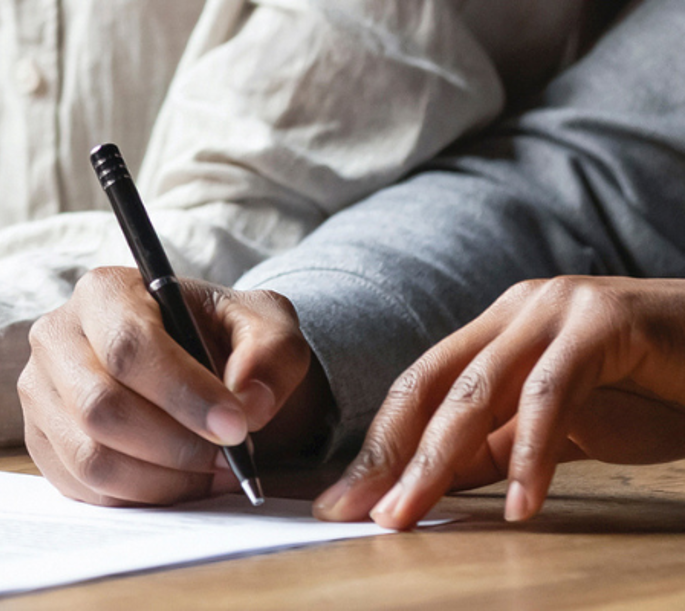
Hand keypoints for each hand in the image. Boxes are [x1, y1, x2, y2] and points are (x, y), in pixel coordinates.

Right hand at [18, 267, 325, 505]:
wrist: (196, 363)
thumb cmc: (223, 337)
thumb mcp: (266, 327)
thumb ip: (271, 354)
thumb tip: (248, 404)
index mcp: (105, 291)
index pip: (129, 348)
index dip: (184, 394)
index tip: (235, 428)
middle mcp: (57, 337)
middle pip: (102, 409)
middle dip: (175, 446)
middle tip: (229, 459)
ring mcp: (41, 393)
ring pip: (91, 458)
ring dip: (162, 480)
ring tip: (210, 471)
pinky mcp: (42, 441)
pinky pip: (85, 489)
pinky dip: (141, 497)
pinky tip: (179, 481)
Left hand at [314, 276, 684, 528]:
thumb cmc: (647, 393)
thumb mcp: (552, 430)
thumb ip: (490, 448)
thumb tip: (420, 486)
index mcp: (495, 330)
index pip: (418, 389)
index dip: (378, 446)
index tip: (344, 501)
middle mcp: (515, 311)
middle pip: (431, 390)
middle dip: (389, 457)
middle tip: (360, 514)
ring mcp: (556, 310)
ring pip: (476, 392)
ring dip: (435, 462)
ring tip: (408, 516)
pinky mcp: (604, 324)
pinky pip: (550, 396)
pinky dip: (530, 457)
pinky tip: (519, 507)